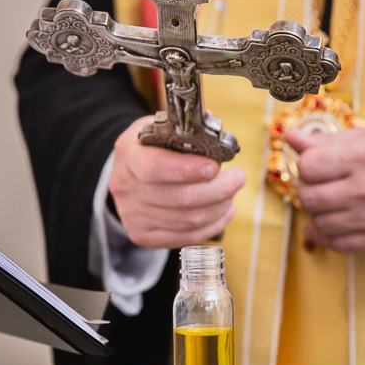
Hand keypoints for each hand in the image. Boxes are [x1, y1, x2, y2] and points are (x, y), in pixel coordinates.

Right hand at [108, 116, 245, 248]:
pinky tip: (225, 211)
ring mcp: (132, 216)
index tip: (215, 167)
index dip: (187, 169)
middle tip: (238, 178)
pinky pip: (186, 237)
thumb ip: (187, 128)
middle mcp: (125, 188)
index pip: (154, 167)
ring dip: (219, 207)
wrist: (127, 172)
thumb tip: (215, 129)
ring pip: (187, 221)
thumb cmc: (152, 147)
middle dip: (217, 190)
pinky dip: (213, 225)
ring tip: (232, 192)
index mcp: (128, 155)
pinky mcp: (143, 235)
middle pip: (178, 198)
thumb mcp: (160, 128)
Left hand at [286, 125, 364, 252]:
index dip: (307, 165)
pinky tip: (336, 221)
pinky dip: (328, 234)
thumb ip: (326, 140)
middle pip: (308, 196)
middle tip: (322, 185)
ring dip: (319, 213)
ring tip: (334, 202)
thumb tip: (288, 136)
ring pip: (319, 222)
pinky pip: (336, 244)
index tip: (318, 165)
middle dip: (308, 189)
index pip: (308, 166)